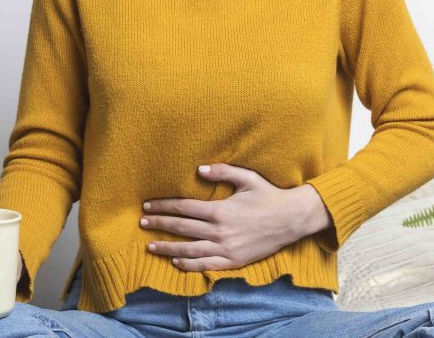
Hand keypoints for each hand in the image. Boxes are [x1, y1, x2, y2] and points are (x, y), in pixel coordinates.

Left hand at [140, 164, 325, 271]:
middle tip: (142, 223)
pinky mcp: (233, 261)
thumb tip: (200, 168)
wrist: (292, 219)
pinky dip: (189, 265)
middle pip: (182, 229)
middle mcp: (220, 232)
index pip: (184, 209)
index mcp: (220, 210)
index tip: (148, 206)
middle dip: (159, 225)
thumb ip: (223, 172)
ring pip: (189, 250)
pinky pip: (206, 265)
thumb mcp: (248, 178)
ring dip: (167, 248)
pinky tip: (176, 262)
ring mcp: (226, 249)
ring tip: (150, 246)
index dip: (164, 207)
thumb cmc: (269, 196)